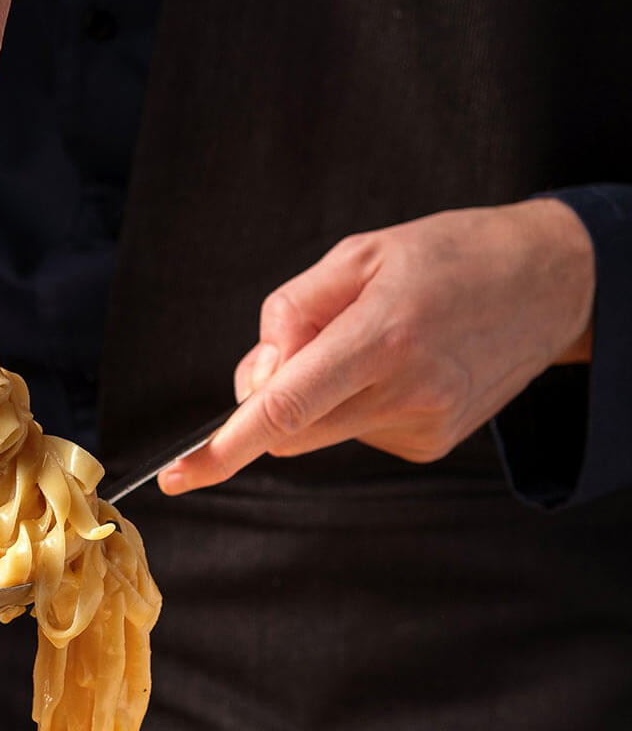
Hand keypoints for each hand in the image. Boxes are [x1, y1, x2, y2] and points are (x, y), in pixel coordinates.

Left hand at [159, 199, 595, 493]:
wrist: (549, 283)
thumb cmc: (447, 255)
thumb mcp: (359, 254)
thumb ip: (290, 313)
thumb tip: (256, 382)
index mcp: (382, 335)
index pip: (285, 408)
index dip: (225, 448)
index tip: (181, 476)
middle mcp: (405, 391)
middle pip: (289, 431)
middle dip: (273, 399)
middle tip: (307, 343)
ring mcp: (421, 426)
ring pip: (321, 434)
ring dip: (320, 399)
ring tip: (378, 344)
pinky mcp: (430, 445)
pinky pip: (357, 435)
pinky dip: (357, 405)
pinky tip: (403, 368)